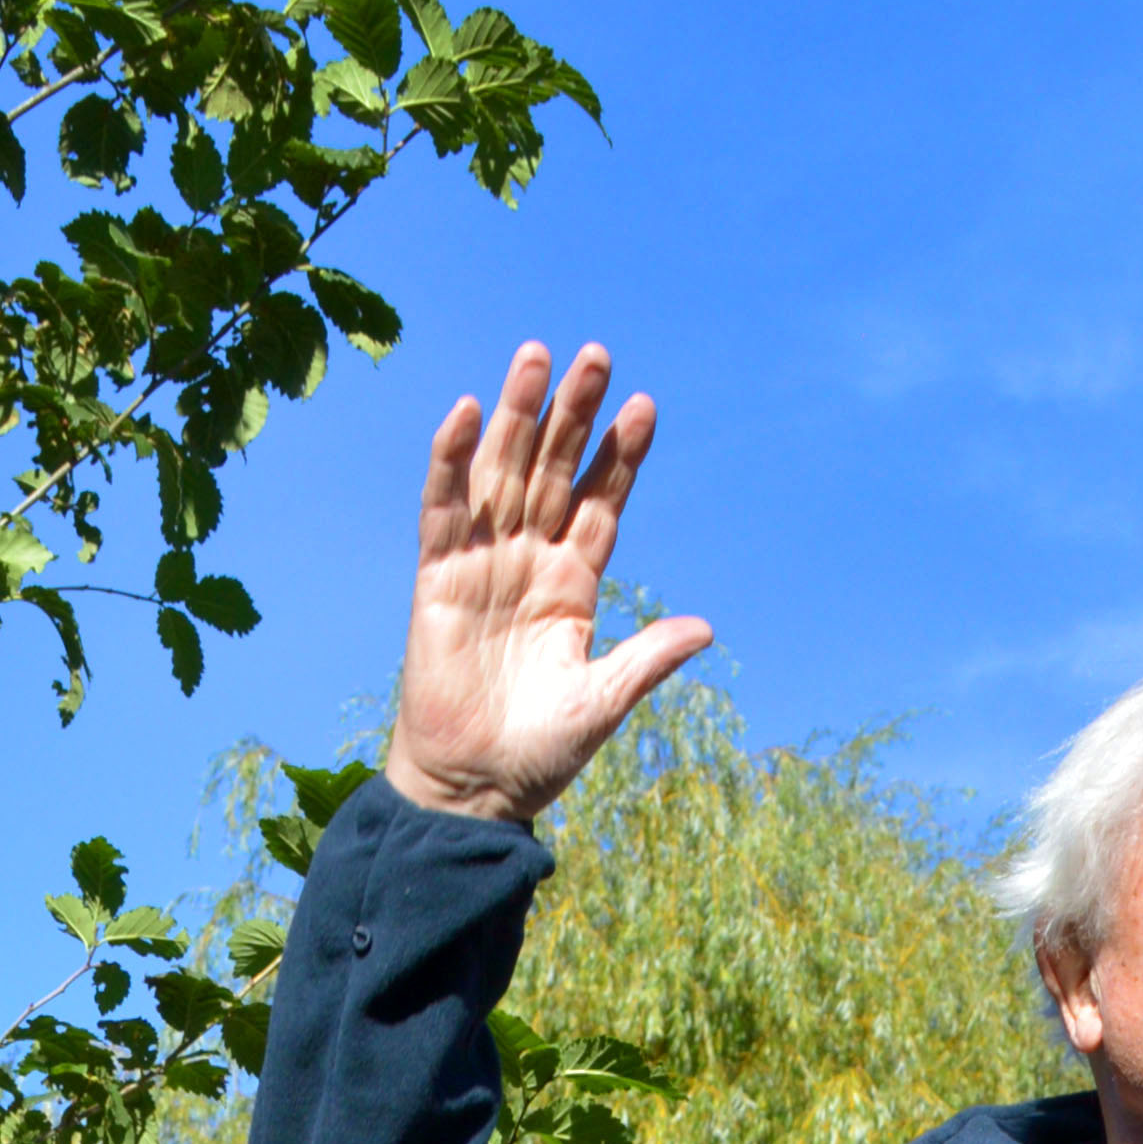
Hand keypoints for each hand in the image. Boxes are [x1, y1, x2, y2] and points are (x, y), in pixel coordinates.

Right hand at [384, 341, 713, 830]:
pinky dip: (451, 460)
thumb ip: (646, 661)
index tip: (645, 407)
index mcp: (574, 585)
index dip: (620, 457)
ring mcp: (483, 563)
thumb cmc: (538, 753)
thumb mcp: (601, 704)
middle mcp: (530, 560)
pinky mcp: (436, 578)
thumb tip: (705, 628)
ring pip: (503, 471)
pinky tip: (467, 412)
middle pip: (555, 469)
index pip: (601, 503)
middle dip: (573, 413)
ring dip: (518, 414)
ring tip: (537, 355)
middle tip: (595, 355)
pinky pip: (443, 508)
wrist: (472, 788)